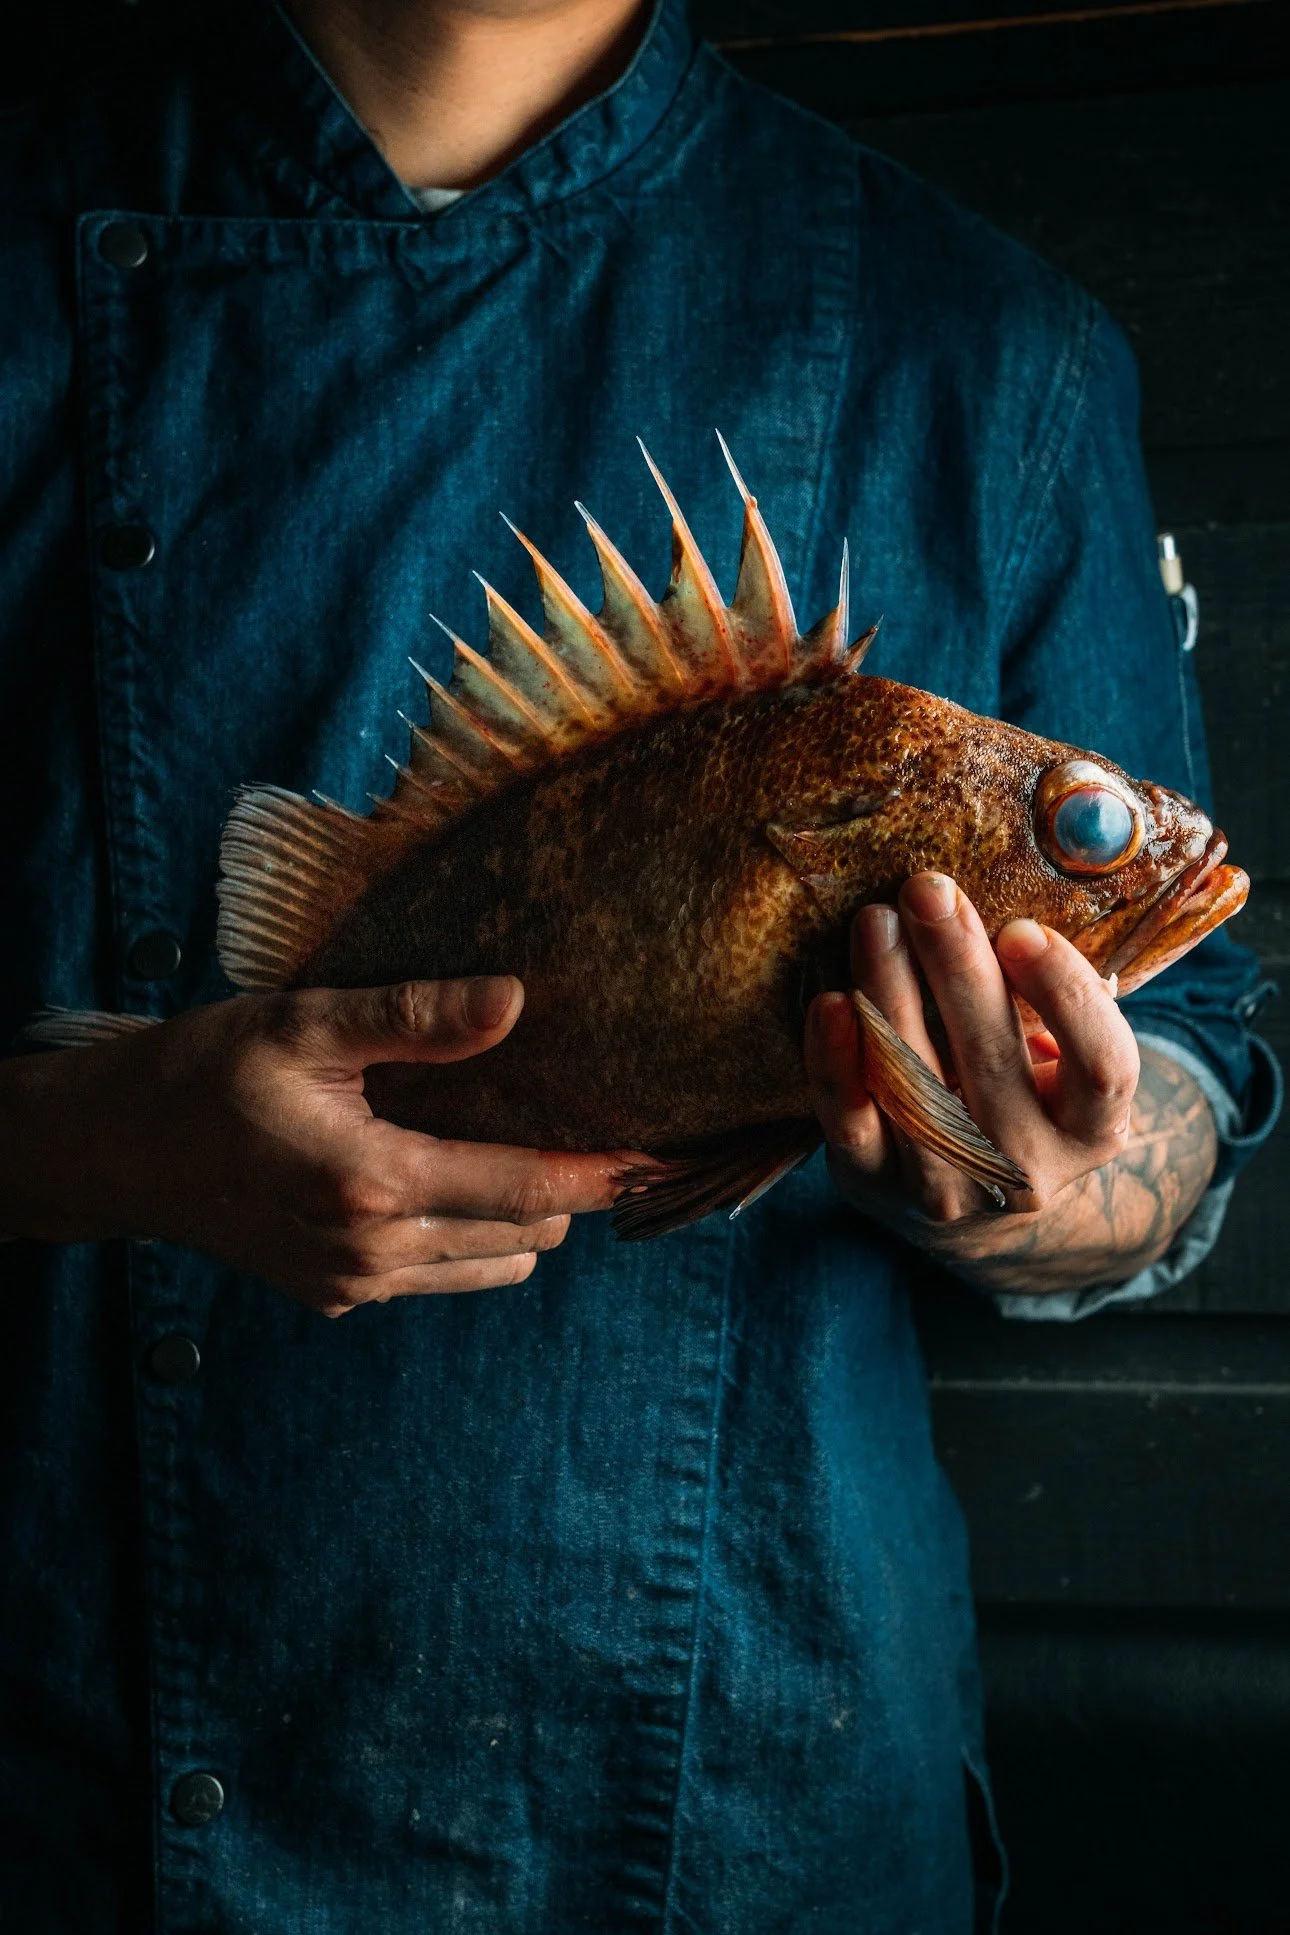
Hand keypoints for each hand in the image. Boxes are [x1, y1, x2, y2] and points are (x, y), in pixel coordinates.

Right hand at [0, 977, 623, 1315]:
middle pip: (523, 1233)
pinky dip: (466, 1235)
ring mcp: (353, 1285)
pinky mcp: (335, 1298)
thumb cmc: (203, 1073)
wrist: (115, 1151)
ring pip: (489, 1265)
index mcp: (372, 1183)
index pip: (527, 1189)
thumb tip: (516, 1002)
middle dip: (570, 1190)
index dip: (604, 1174)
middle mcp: (372, 1252)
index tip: (663, 1154)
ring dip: (521, 1217)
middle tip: (598, 1129)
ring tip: (528, 1150)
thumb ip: (413, 1018)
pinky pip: (436, 1274)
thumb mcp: (304, 1025)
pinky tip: (448, 1176)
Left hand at [804, 872, 1140, 1238]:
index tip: (1021, 929)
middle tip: (927, 890)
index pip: (1102, 1065)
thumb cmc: (1021, 1099)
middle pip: (994, 1059)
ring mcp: (948, 1185)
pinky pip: (850, 1119)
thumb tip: (1008, 900)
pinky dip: (835, 1058)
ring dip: (890, 992)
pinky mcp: (873, 1185)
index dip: (1065, 994)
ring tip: (876, 921)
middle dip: (956, 964)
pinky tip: (831, 1002)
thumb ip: (1051, 999)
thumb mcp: (1062, 1063)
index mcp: (1093, 1131)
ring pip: (916, 1084)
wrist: (968, 1206)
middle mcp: (1027, 1169)